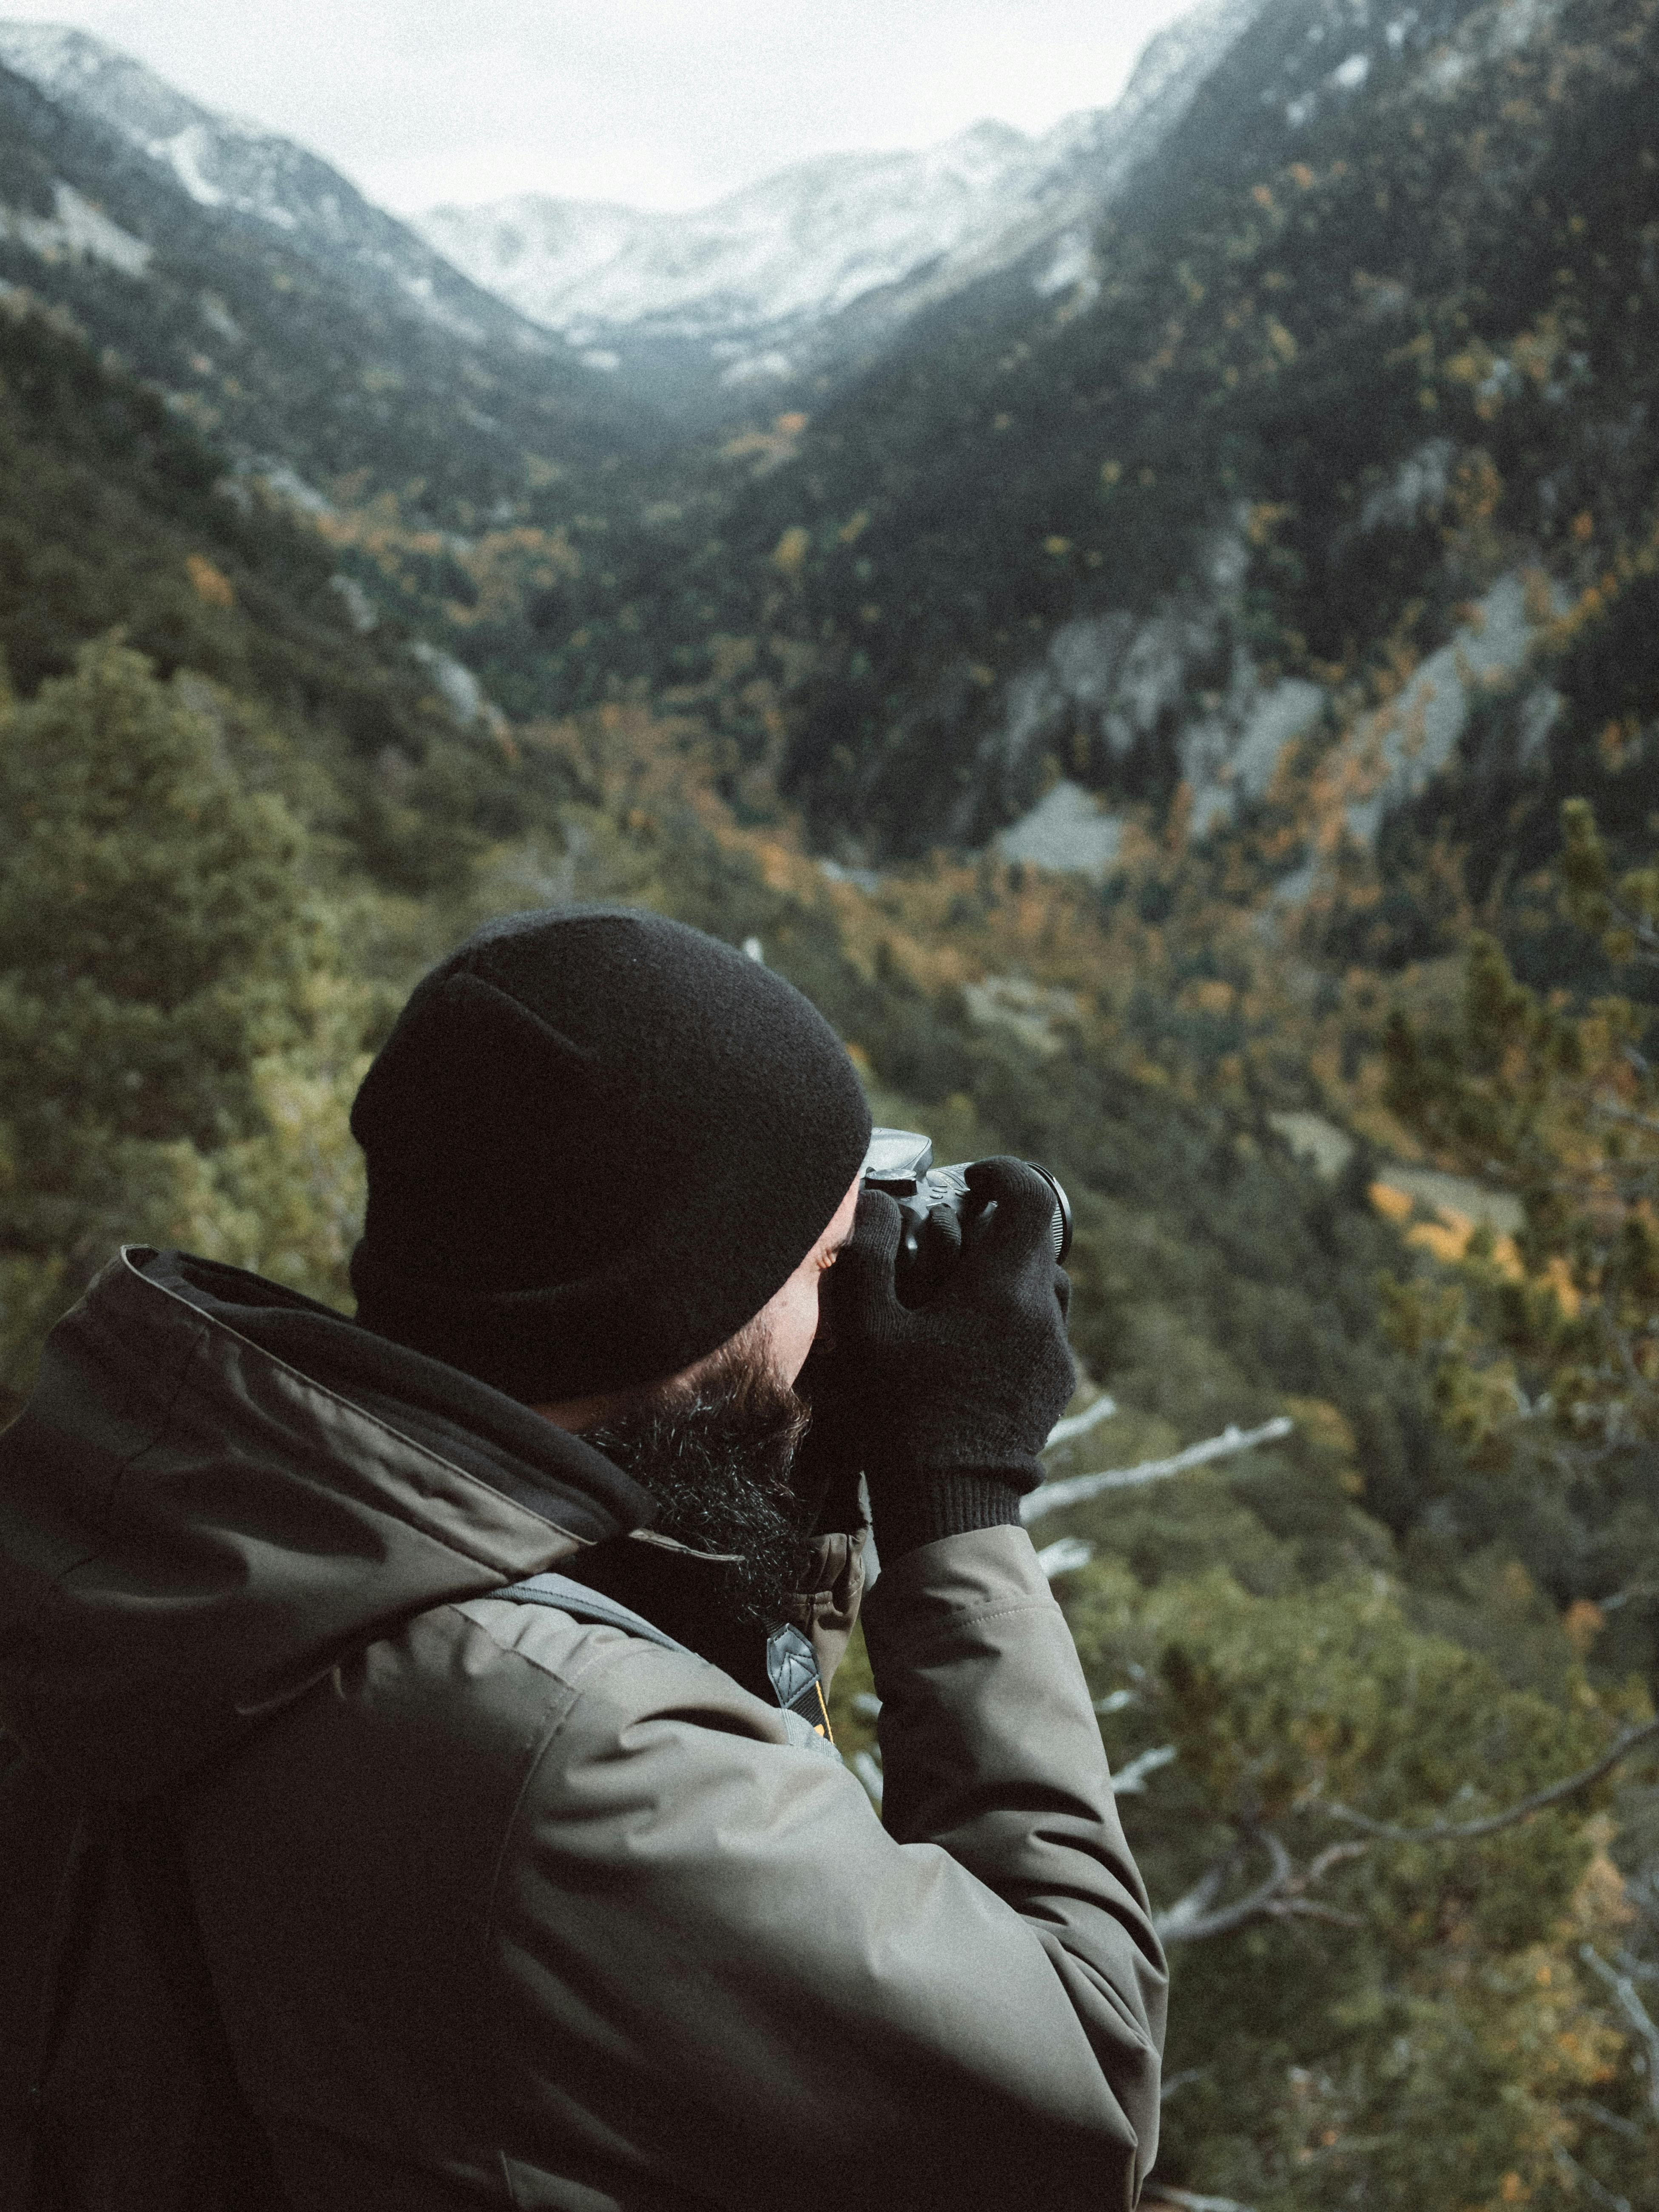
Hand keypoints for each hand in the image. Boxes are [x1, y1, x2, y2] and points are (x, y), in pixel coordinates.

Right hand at [809, 1159, 1074, 1554]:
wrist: (950, 1503)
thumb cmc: (901, 1415)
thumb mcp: (869, 1330)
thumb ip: (870, 1254)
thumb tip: (879, 1202)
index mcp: (1004, 1289)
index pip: (1032, 1198)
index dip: (1004, 1174)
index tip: (970, 1180)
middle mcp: (1043, 1315)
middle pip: (1039, 1241)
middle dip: (997, 1227)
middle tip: (950, 1238)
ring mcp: (1056, 1354)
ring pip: (1047, 1286)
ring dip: (1011, 1274)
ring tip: (961, 1292)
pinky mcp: (1056, 1387)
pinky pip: (1045, 1330)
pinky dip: (1016, 1318)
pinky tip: (972, 1345)